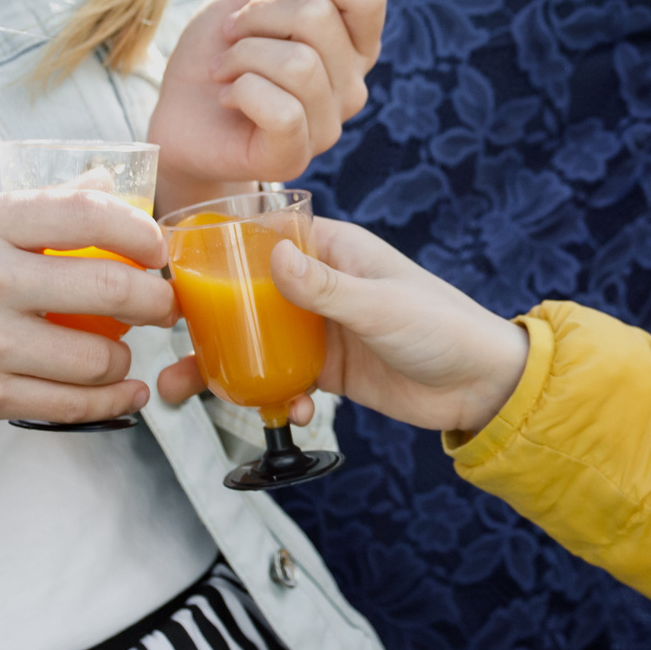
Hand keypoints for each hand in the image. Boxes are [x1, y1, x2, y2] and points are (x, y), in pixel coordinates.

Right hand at [0, 185, 175, 437]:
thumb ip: (36, 209)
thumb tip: (108, 182)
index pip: (88, 213)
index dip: (142, 232)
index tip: (159, 249)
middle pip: (111, 285)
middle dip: (157, 300)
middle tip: (164, 305)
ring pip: (99, 354)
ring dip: (125, 356)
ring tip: (119, 350)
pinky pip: (72, 403)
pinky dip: (111, 399)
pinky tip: (123, 391)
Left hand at [150, 0, 386, 205]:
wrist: (180, 114)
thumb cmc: (219, 52)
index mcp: (353, 43)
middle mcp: (352, 84)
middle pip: (320, 16)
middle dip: (258, 12)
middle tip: (231, 32)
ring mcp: (328, 124)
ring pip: (299, 62)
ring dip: (241, 54)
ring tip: (223, 67)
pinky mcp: (294, 156)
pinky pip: (282, 109)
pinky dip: (240, 91)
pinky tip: (228, 96)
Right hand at [155, 217, 528, 434]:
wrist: (482, 387)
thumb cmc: (443, 328)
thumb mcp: (381, 306)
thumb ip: (328, 288)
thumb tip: (276, 256)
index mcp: (333, 250)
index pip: (264, 236)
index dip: (219, 250)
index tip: (175, 274)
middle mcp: (319, 284)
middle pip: (246, 295)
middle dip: (205, 322)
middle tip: (169, 345)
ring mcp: (320, 328)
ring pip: (256, 340)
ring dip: (223, 365)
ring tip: (190, 392)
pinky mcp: (327, 369)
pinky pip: (282, 377)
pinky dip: (272, 395)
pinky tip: (287, 413)